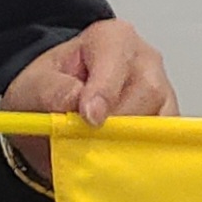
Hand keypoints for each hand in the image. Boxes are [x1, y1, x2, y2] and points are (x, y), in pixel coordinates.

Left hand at [1, 20, 176, 179]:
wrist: (53, 109)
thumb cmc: (50, 89)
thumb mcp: (35, 84)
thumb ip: (52, 90)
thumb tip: (74, 100)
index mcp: (113, 39)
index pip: (117, 61)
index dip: (105, 92)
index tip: (89, 118)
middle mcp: (144, 61)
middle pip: (148, 92)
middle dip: (117, 124)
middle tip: (88, 143)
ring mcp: (161, 92)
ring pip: (162, 121)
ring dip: (130, 144)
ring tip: (98, 154)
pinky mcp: (166, 122)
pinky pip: (165, 143)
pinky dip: (141, 156)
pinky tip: (115, 161)